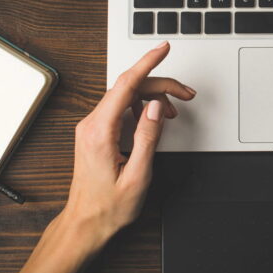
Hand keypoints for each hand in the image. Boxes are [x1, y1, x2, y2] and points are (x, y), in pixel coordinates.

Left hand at [0, 41, 193, 272]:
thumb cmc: (108, 207)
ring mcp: (92, 127)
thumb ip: (148, 137)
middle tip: (187, 93)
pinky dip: (142, 107)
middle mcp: (92, 124)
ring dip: (153, 96)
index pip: (126, 84)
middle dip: (160, 85)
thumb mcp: (137, 175)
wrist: (85, 224)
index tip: (163, 48)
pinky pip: (121, 108)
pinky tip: (156, 117)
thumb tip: (157, 107)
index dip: (148, 63)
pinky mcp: (96, 132)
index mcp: (99, 131)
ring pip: (126, 96)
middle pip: (129, 88)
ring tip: (177, 107)